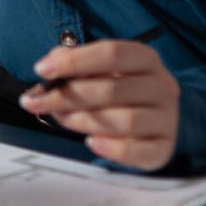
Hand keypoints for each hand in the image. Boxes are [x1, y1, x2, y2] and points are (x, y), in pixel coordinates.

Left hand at [19, 39, 180, 169]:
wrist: (152, 117)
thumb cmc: (118, 88)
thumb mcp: (98, 68)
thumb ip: (72, 63)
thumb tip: (48, 70)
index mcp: (145, 58)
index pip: (111, 54)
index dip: (74, 61)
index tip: (42, 70)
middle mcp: (162, 86)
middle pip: (112, 90)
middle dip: (67, 97)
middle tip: (39, 102)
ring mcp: (166, 119)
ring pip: (123, 121)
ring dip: (84, 121)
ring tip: (63, 119)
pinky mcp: (163, 148)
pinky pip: (137, 152)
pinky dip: (111, 149)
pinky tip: (92, 142)